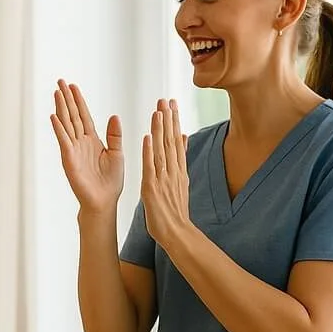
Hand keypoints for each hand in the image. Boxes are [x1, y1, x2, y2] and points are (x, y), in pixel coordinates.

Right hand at [51, 79, 123, 213]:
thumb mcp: (117, 154)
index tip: (73, 86)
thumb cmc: (110, 182)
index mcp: (92, 140)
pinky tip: (54, 116)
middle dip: (67, 98)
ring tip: (56, 92)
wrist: (104, 201)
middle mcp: (80, 142)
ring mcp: (73, 150)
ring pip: (67, 124)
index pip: (84, 115)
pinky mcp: (69, 159)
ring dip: (61, 108)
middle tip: (60, 81)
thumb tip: (115, 115)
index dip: (79, 101)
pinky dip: (59, 128)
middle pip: (72, 115)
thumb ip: (114, 135)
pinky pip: (64, 140)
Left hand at [142, 99, 192, 249]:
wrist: (177, 232)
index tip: (172, 104)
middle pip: (171, 140)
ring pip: (161, 150)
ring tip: (158, 111)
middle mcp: (172, 171)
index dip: (174, 121)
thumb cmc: (176, 211)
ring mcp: (163, 179)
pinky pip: (150, 167)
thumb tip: (184, 137)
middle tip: (165, 99)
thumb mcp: (181, 181)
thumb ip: (181, 159)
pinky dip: (149, 152)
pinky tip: (148, 137)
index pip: (177, 140)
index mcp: (179, 169)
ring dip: (159, 130)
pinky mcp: (152, 188)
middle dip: (168, 119)